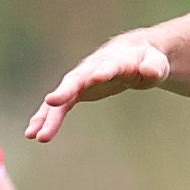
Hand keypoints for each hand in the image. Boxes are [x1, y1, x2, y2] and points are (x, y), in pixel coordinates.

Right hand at [26, 34, 171, 141]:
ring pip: (62, 97)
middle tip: (51, 102)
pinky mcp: (77, 92)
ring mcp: (81, 80)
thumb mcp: (156, 63)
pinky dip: (47, 118)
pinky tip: (33, 133)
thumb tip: (151, 71)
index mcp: (115, 60)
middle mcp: (92, 69)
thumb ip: (153, 67)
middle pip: (75, 80)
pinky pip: (59, 106)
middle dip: (64, 91)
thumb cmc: (146, 60)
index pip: (107, 65)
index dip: (101, 71)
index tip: (96, 77)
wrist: (131, 55)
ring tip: (34, 134)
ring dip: (48, 114)